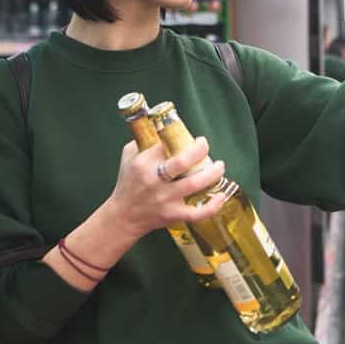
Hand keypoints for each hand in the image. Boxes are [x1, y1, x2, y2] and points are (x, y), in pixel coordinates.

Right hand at [103, 137, 228, 242]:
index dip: (179, 137)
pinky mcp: (173, 215)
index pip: (166, 144)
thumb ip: (144, 140)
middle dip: (200, 149)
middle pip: (182, 161)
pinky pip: (197, 213)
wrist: (123, 216)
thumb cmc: (128, 183)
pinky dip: (213, 206)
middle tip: (205, 144)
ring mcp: (165, 199)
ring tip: (219, 165)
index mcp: (143, 163)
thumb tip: (165, 127)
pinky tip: (221, 195)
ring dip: (213, 173)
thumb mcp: (129, 157)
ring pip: (194, 183)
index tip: (189, 137)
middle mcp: (154, 181)